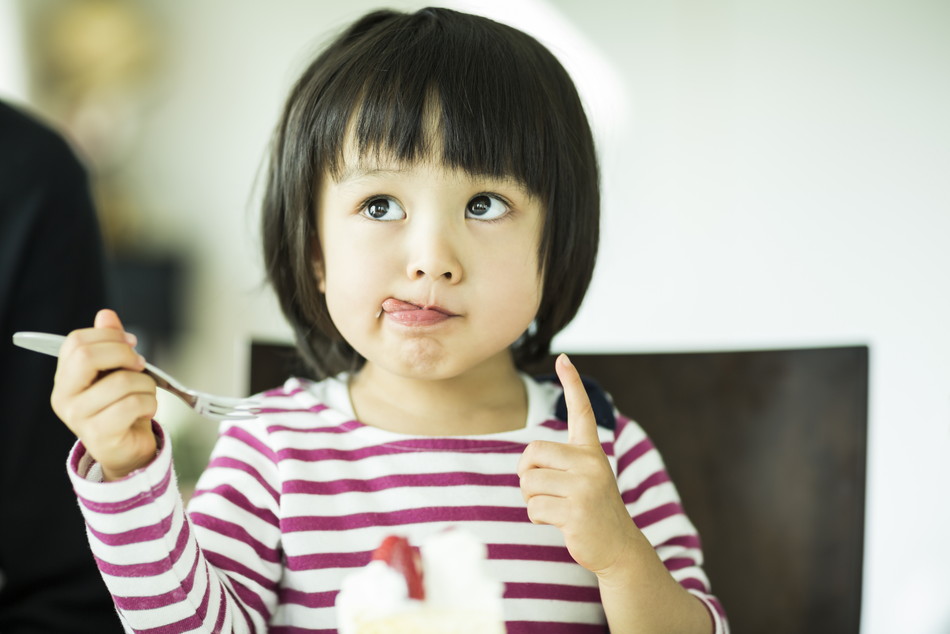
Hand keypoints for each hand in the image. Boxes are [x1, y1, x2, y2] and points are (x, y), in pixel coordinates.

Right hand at [51, 309, 157, 480]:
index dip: (109, 336)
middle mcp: (65, 398)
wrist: (127, 450)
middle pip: (88, 356)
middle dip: (124, 354)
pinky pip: (132, 404)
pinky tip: (146, 410)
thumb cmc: (122, 409)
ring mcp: (79, 417)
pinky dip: (150, 403)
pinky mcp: (100, 434)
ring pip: (120, 381)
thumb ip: (109, 344)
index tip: (131, 344)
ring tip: (145, 394)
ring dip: (145, 384)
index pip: (76, 342)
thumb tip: (106, 315)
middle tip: (140, 365)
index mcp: (65, 378)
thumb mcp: (116, 373)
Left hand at [517, 354, 638, 575]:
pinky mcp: (576, 510)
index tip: (564, 358)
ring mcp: (585, 486)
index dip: (572, 383)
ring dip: (532, 499)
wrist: (617, 546)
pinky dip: (538, 518)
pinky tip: (560, 522)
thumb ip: (559, 464)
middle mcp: (591, 463)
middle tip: (546, 491)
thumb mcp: (581, 478)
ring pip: (528, 482)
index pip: (581, 410)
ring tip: (557, 508)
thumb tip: (526, 463)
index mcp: (591, 451)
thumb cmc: (590, 509)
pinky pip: (533, 507)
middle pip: (532, 452)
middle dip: (527, 474)